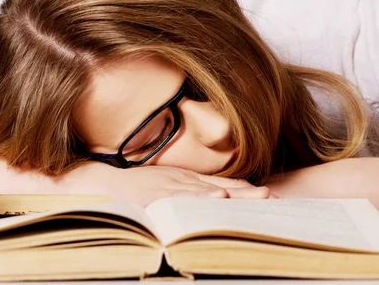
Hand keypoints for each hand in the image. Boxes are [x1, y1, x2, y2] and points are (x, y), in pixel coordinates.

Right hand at [84, 165, 270, 205]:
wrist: (106, 183)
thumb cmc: (137, 187)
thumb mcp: (167, 184)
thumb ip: (190, 190)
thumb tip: (220, 197)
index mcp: (187, 179)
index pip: (223, 185)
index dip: (246, 190)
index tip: (270, 195)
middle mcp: (184, 180)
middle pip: (222, 187)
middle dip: (248, 193)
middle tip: (272, 196)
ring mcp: (172, 185)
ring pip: (208, 191)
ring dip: (233, 194)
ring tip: (256, 196)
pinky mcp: (158, 193)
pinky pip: (183, 196)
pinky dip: (201, 196)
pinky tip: (217, 198)